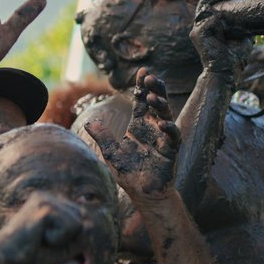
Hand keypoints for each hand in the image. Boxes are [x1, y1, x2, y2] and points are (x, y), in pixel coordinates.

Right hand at [0, 193, 83, 263]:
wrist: (4, 256)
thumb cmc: (31, 253)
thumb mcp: (63, 246)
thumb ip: (82, 236)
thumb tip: (91, 224)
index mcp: (48, 201)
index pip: (80, 218)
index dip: (70, 236)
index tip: (44, 239)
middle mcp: (47, 196)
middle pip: (83, 219)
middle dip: (68, 237)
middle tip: (42, 240)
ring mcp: (45, 199)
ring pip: (79, 224)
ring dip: (62, 239)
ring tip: (40, 238)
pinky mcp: (45, 208)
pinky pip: (71, 228)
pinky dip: (58, 239)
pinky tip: (39, 237)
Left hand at [86, 68, 178, 201]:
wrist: (142, 192)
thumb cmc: (128, 172)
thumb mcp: (111, 152)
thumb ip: (103, 136)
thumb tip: (90, 122)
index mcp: (139, 126)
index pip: (141, 102)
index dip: (142, 87)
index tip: (142, 71)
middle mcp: (152, 128)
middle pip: (156, 103)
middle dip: (154, 89)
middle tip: (150, 77)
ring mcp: (163, 138)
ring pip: (165, 115)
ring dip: (160, 105)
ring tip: (151, 96)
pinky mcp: (170, 150)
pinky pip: (172, 137)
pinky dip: (169, 128)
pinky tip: (161, 123)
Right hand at [190, 0, 248, 78]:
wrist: (226, 70)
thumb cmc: (233, 56)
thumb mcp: (241, 36)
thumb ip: (240, 25)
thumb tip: (250, 15)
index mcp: (209, 27)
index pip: (209, 7)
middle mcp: (200, 27)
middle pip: (203, 4)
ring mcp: (197, 31)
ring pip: (204, 9)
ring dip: (216, 3)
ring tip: (229, 0)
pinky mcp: (198, 35)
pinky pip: (207, 19)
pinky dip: (217, 17)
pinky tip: (227, 20)